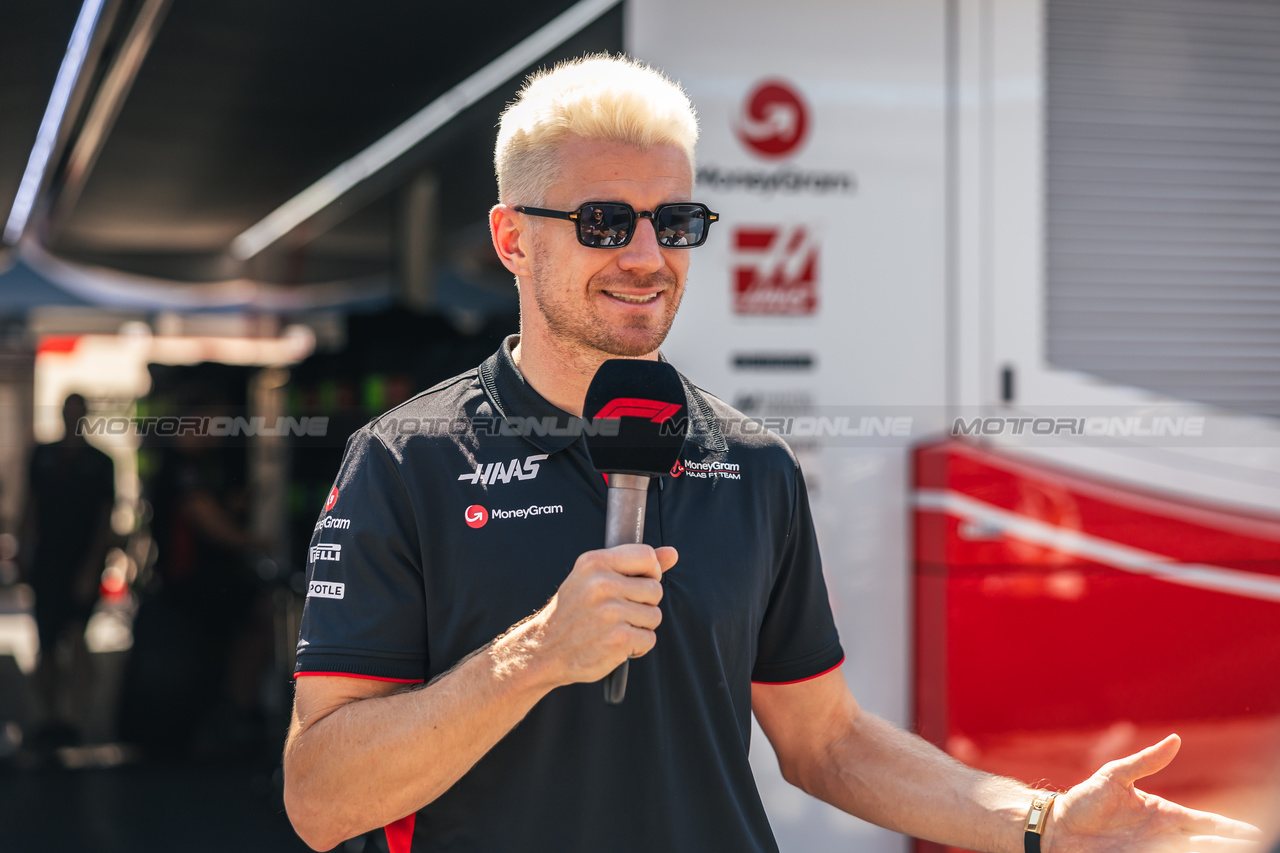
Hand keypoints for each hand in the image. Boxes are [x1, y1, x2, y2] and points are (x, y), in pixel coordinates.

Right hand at [523, 543, 676, 686]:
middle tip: (619, 612)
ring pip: (655, 616)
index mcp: (595, 563)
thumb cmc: (572, 613)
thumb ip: (634, 564)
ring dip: (640, 627)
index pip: (647, 555)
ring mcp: (610, 612)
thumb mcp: (593, 578)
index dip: (651, 571)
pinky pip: (649, 639)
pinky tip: (616, 645)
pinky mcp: (618, 638)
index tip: (639, 583)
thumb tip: (672, 553)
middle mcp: (602, 584)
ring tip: (616, 628)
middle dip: (644, 604)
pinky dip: (637, 646)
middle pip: (655, 589)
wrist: (544, 649)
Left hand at [1047, 734, 1261, 852]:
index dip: (1231, 827)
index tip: (1256, 832)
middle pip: (1207, 842)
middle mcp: (1164, 835)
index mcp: (1164, 813)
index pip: (1206, 821)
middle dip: (1231, 845)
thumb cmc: (1084, 800)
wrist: (1057, 827)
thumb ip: (1147, 761)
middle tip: (1259, 845)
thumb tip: (1176, 739)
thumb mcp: (1114, 776)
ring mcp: (1153, 851)